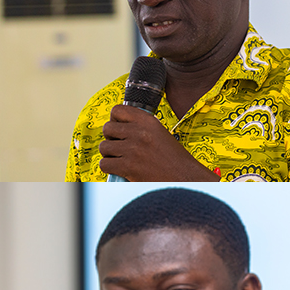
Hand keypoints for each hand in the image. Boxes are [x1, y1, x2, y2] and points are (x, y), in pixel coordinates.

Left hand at [98, 105, 219, 180]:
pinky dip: (110, 168)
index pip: (118, 110)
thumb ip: (141, 127)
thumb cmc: (175, 160)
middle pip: (107, 128)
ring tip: (122, 160)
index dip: (115, 120)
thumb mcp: (161, 134)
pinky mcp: (128, 166)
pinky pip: (105, 164)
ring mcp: (133, 149)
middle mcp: (140, 132)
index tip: (119, 129)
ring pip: (104, 147)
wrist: (185, 179)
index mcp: (149, 121)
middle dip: (111, 139)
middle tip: (121, 147)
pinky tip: (122, 169)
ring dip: (110, 155)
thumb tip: (119, 127)